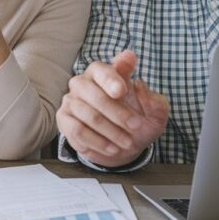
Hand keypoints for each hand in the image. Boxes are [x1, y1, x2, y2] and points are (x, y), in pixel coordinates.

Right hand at [57, 50, 168, 166]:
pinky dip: (97, 142)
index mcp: (102, 73)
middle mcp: (82, 83)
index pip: (101, 71)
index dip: (111, 80)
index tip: (122, 91)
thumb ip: (152, 98)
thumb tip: (139, 85)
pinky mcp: (64, 120)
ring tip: (127, 142)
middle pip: (93, 94)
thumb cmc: (137, 121)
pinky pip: (77, 130)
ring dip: (110, 130)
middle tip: (136, 125)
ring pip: (87, 114)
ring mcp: (70, 101)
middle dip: (117, 112)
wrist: (124, 144)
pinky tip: (112, 148)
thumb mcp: (154, 112)